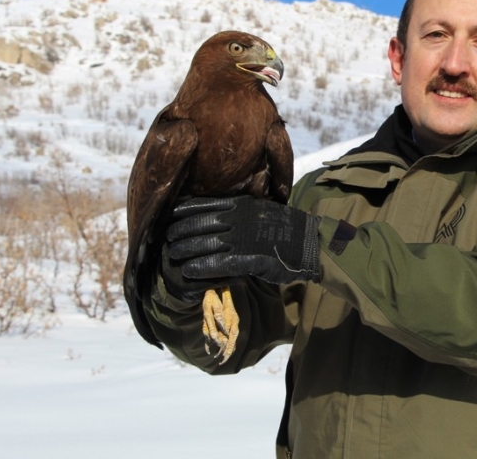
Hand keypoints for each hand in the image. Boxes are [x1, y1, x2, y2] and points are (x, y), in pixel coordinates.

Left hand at [165, 196, 321, 285]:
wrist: (310, 244)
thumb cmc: (283, 228)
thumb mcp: (259, 210)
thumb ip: (238, 210)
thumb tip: (214, 212)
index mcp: (241, 204)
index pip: (203, 205)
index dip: (182, 212)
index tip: (169, 217)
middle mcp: (240, 219)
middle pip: (200, 225)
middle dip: (180, 232)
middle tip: (167, 240)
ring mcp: (246, 239)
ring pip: (207, 244)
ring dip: (186, 250)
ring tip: (173, 256)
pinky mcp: (252, 259)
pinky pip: (221, 264)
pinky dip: (203, 267)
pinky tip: (190, 271)